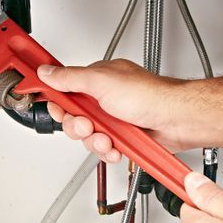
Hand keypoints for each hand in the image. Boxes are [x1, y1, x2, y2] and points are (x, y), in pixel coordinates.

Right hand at [37, 59, 194, 161]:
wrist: (176, 119)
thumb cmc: (150, 95)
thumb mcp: (102, 81)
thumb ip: (70, 78)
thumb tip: (46, 72)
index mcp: (97, 80)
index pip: (65, 90)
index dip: (58, 101)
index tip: (56, 108)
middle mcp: (104, 99)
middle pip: (73, 119)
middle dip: (78, 127)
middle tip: (89, 125)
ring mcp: (113, 119)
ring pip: (88, 137)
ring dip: (95, 141)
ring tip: (108, 137)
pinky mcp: (122, 137)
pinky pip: (103, 149)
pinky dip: (109, 151)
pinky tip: (117, 147)